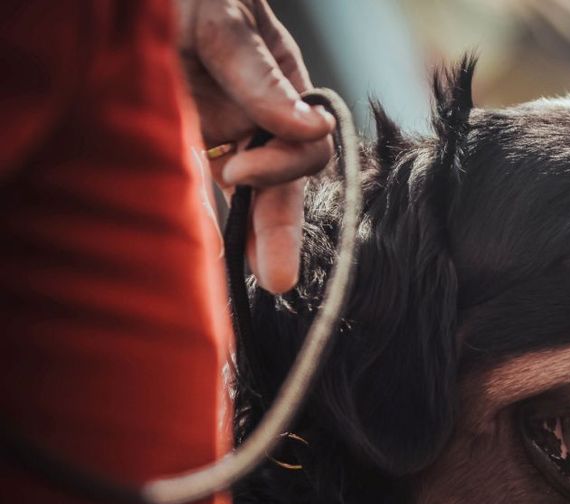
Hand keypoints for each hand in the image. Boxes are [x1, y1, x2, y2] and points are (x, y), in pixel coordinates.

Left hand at [179, 0, 333, 292]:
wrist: (126, 2)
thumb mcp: (226, 26)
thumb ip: (263, 77)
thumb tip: (313, 128)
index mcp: (279, 94)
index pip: (303, 150)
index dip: (281, 168)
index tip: (238, 172)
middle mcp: (254, 124)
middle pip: (278, 190)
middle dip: (278, 235)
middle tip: (279, 279)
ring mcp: (217, 139)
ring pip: (241, 200)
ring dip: (245, 240)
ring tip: (251, 280)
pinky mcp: (178, 150)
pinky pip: (193, 194)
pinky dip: (199, 224)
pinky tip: (201, 257)